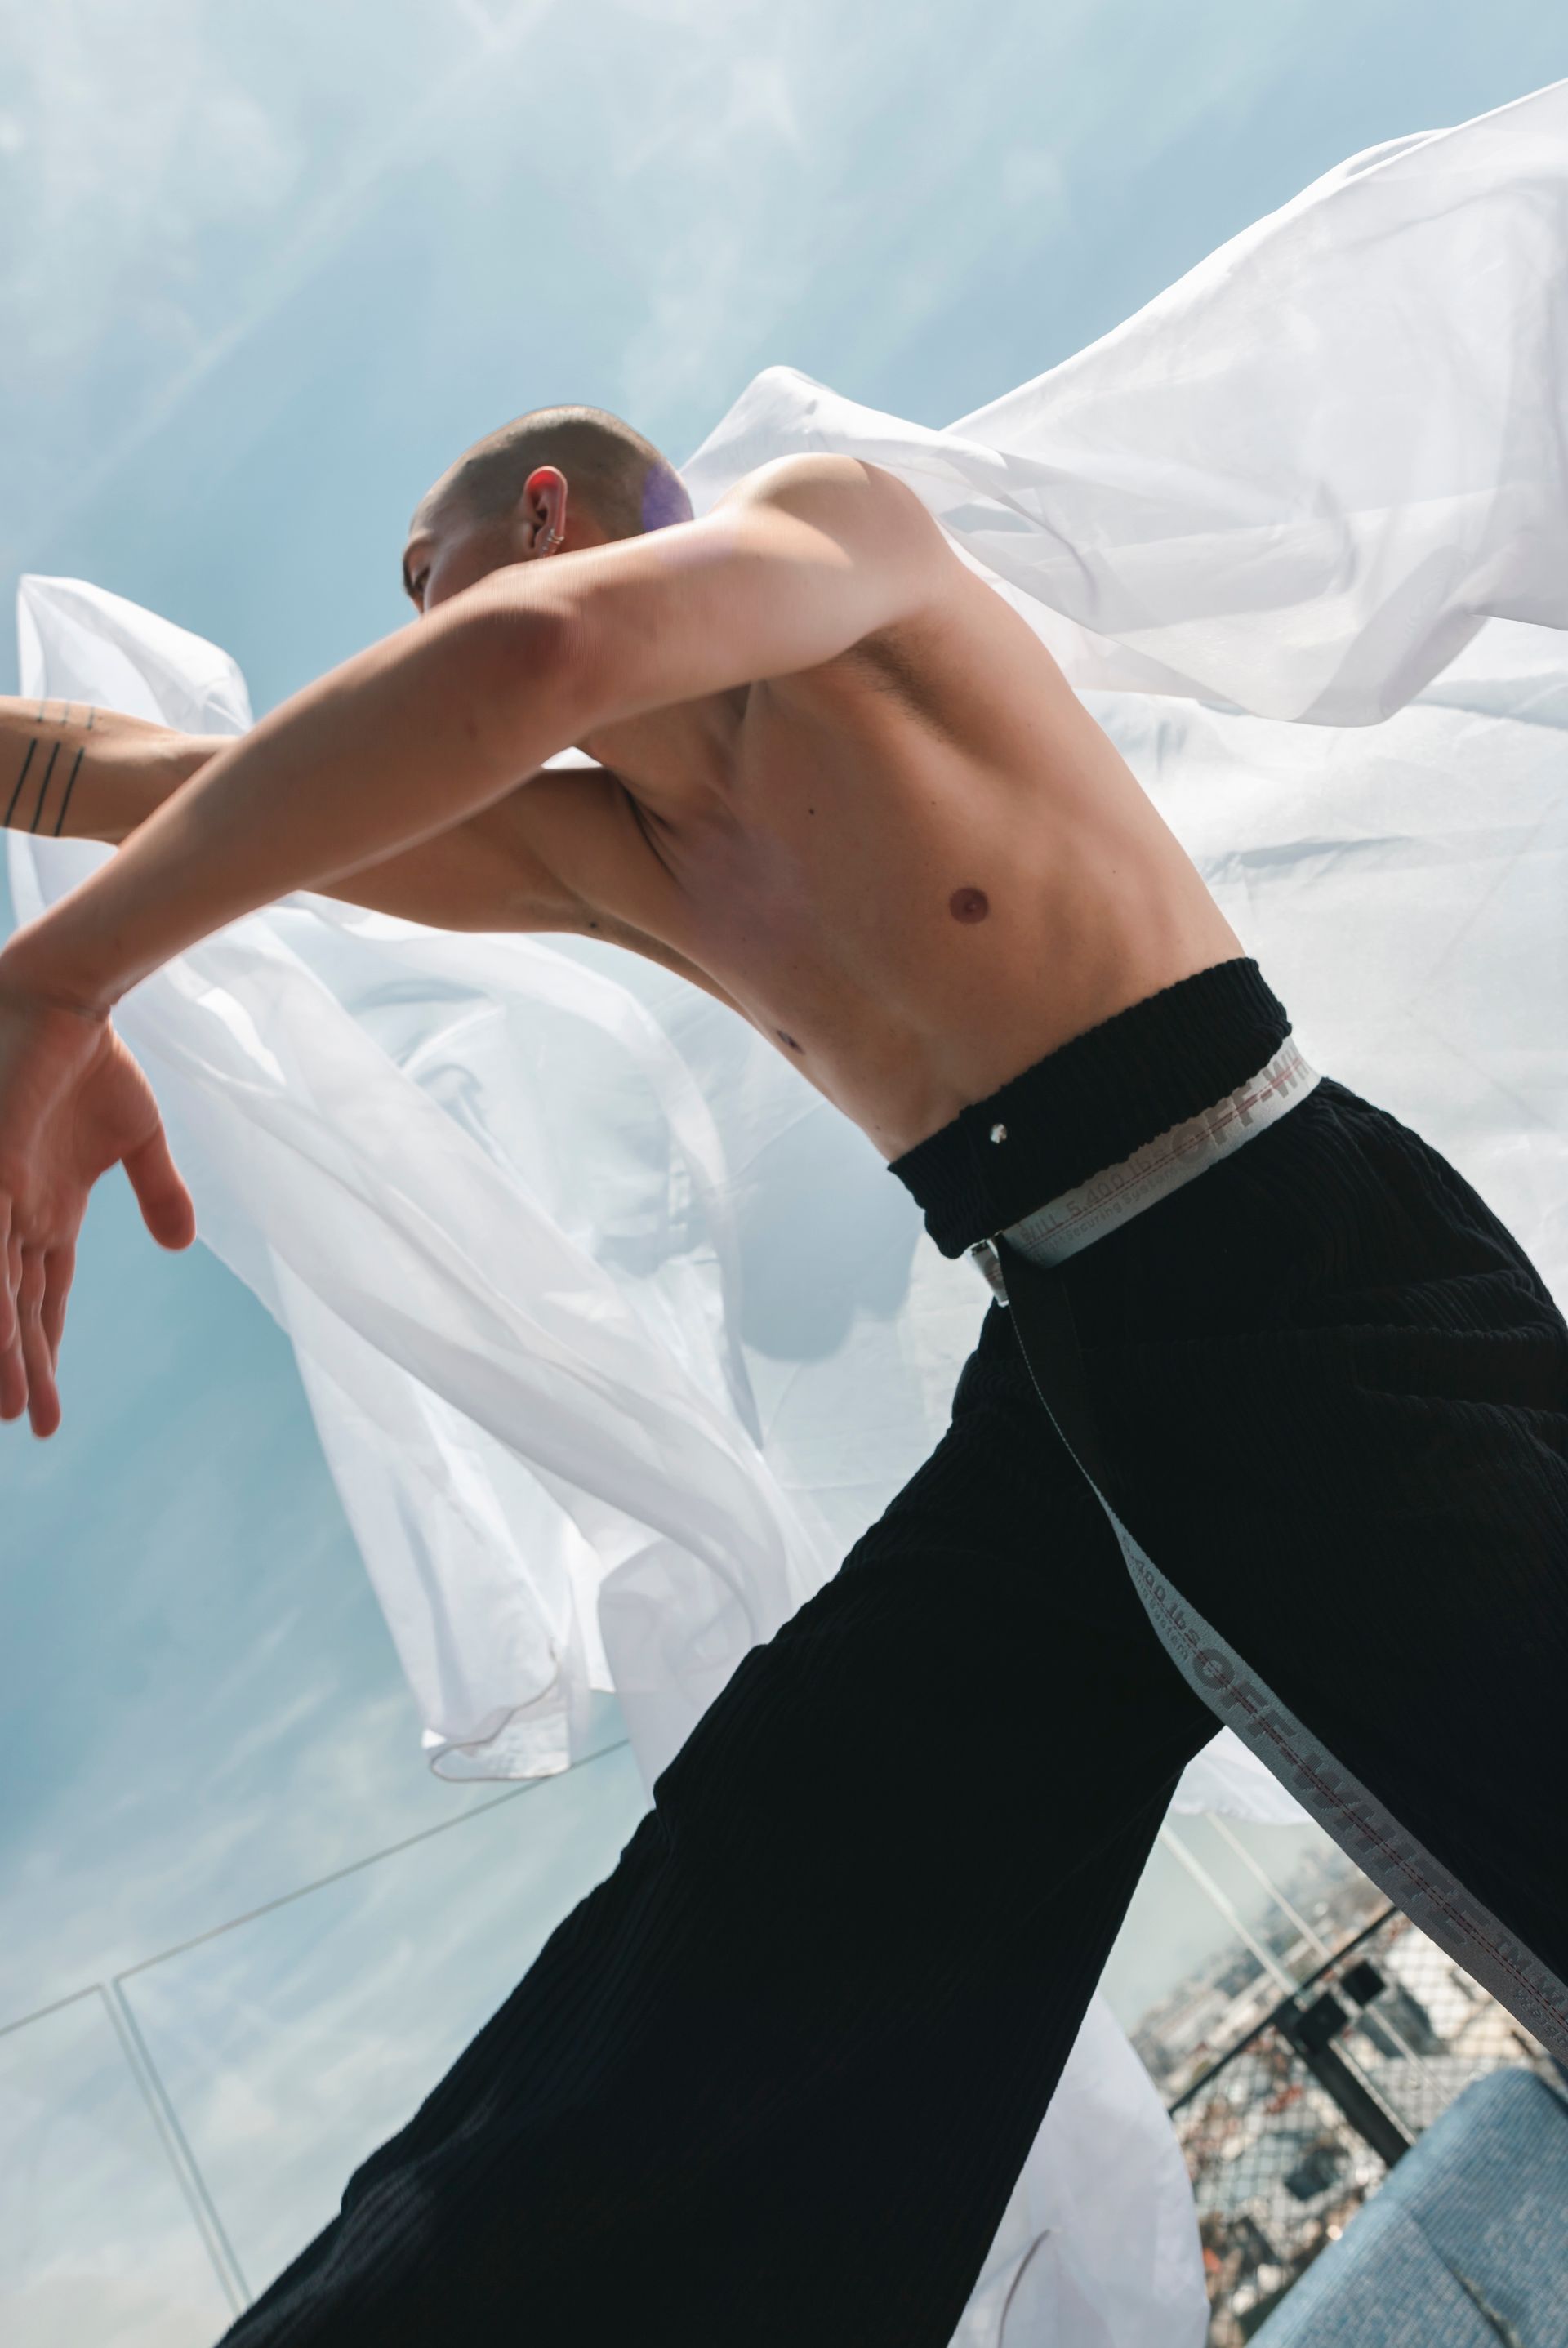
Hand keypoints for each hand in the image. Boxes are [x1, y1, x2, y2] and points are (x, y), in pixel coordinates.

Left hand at [0, 984, 195, 1436]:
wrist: (66, 993)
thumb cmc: (92, 1053)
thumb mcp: (136, 1133)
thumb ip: (157, 1192)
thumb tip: (182, 1246)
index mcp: (47, 1207)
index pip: (41, 1298)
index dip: (44, 1352)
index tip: (47, 1413)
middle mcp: (16, 1211)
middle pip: (16, 1310)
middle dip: (24, 1369)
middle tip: (32, 1427)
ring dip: (4, 1351)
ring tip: (11, 1410)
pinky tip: (4, 1343)